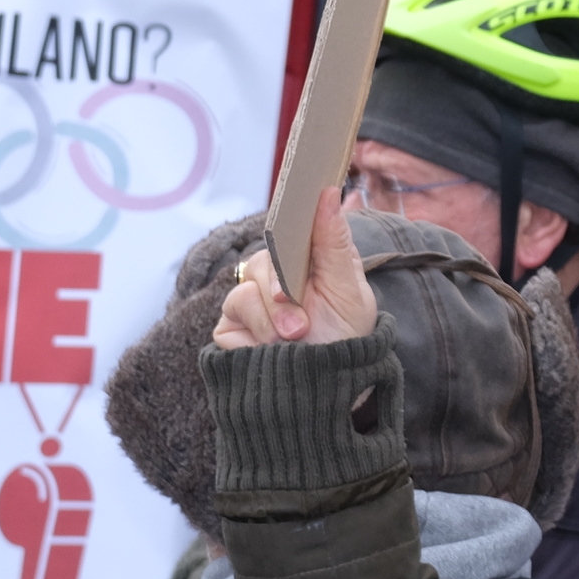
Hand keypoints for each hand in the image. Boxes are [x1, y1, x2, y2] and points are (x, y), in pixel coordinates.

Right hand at [213, 187, 376, 349]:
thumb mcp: (348, 288)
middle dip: (283, 289)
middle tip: (302, 321)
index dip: (290, 222)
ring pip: (245, 290)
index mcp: (306, 257)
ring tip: (296, 338)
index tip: (298, 219)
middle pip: (263, 260)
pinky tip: (273, 347)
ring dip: (274, 318)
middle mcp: (274, 275)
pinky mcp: (230, 326)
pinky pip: (232, 316)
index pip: (289, 228)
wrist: (328, 386)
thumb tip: (329, 193)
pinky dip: (257, 332)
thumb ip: (333, 242)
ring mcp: (250, 300)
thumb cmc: (344, 334)